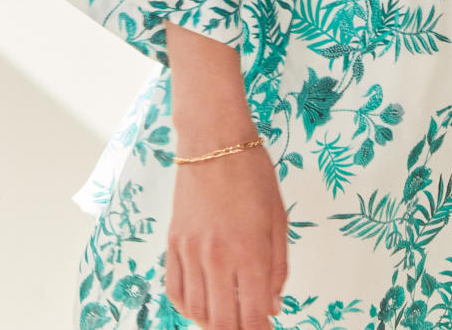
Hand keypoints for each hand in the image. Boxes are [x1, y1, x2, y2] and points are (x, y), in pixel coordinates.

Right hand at [163, 140, 288, 329]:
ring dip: (212, 323)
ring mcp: (191, 251)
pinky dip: (186, 308)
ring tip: (226, 319)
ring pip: (196, 311)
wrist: (213, 141)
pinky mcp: (173, 243)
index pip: (253, 315)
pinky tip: (200, 307)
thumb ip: (278, 267)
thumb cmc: (252, 173)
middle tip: (247, 326)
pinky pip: (174, 290)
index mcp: (250, 251)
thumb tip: (273, 305)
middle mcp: (218, 257)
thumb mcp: (278, 219)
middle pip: (223, 321)